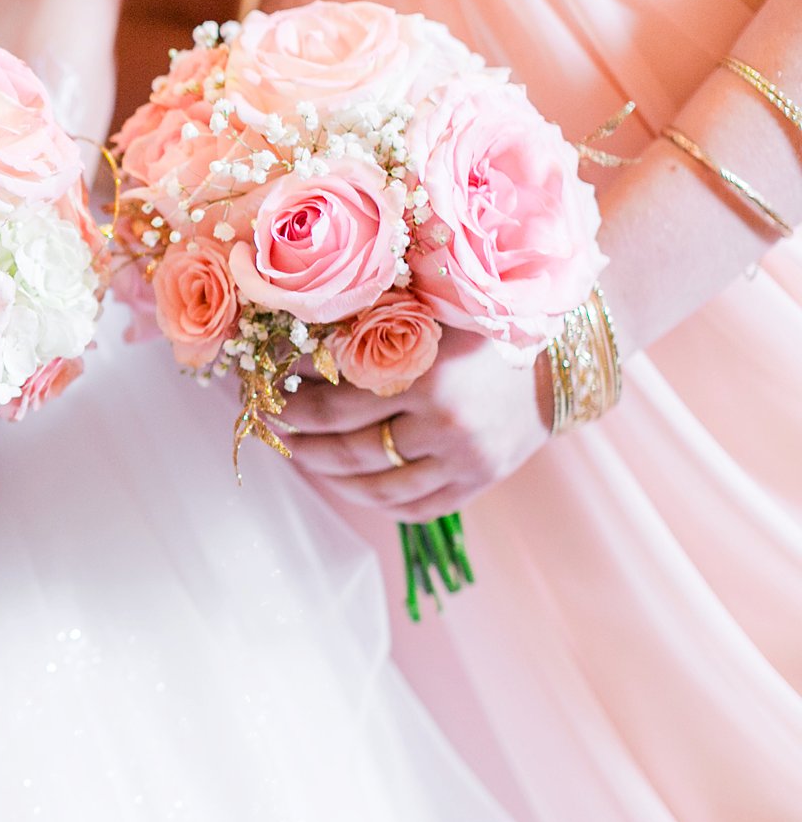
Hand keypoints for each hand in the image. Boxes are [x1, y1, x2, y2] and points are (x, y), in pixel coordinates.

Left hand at [278, 330, 553, 519]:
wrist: (556, 362)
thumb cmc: (477, 327)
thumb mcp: (424, 313)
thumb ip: (366, 328)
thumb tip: (292, 341)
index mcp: (426, 373)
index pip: (334, 400)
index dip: (291, 398)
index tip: (265, 388)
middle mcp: (445, 424)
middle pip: (345, 449)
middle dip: (296, 438)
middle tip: (267, 424)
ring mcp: (463, 461)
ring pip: (372, 487)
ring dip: (324, 474)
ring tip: (298, 454)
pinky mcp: (476, 484)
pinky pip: (409, 508)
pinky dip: (369, 500)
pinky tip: (344, 481)